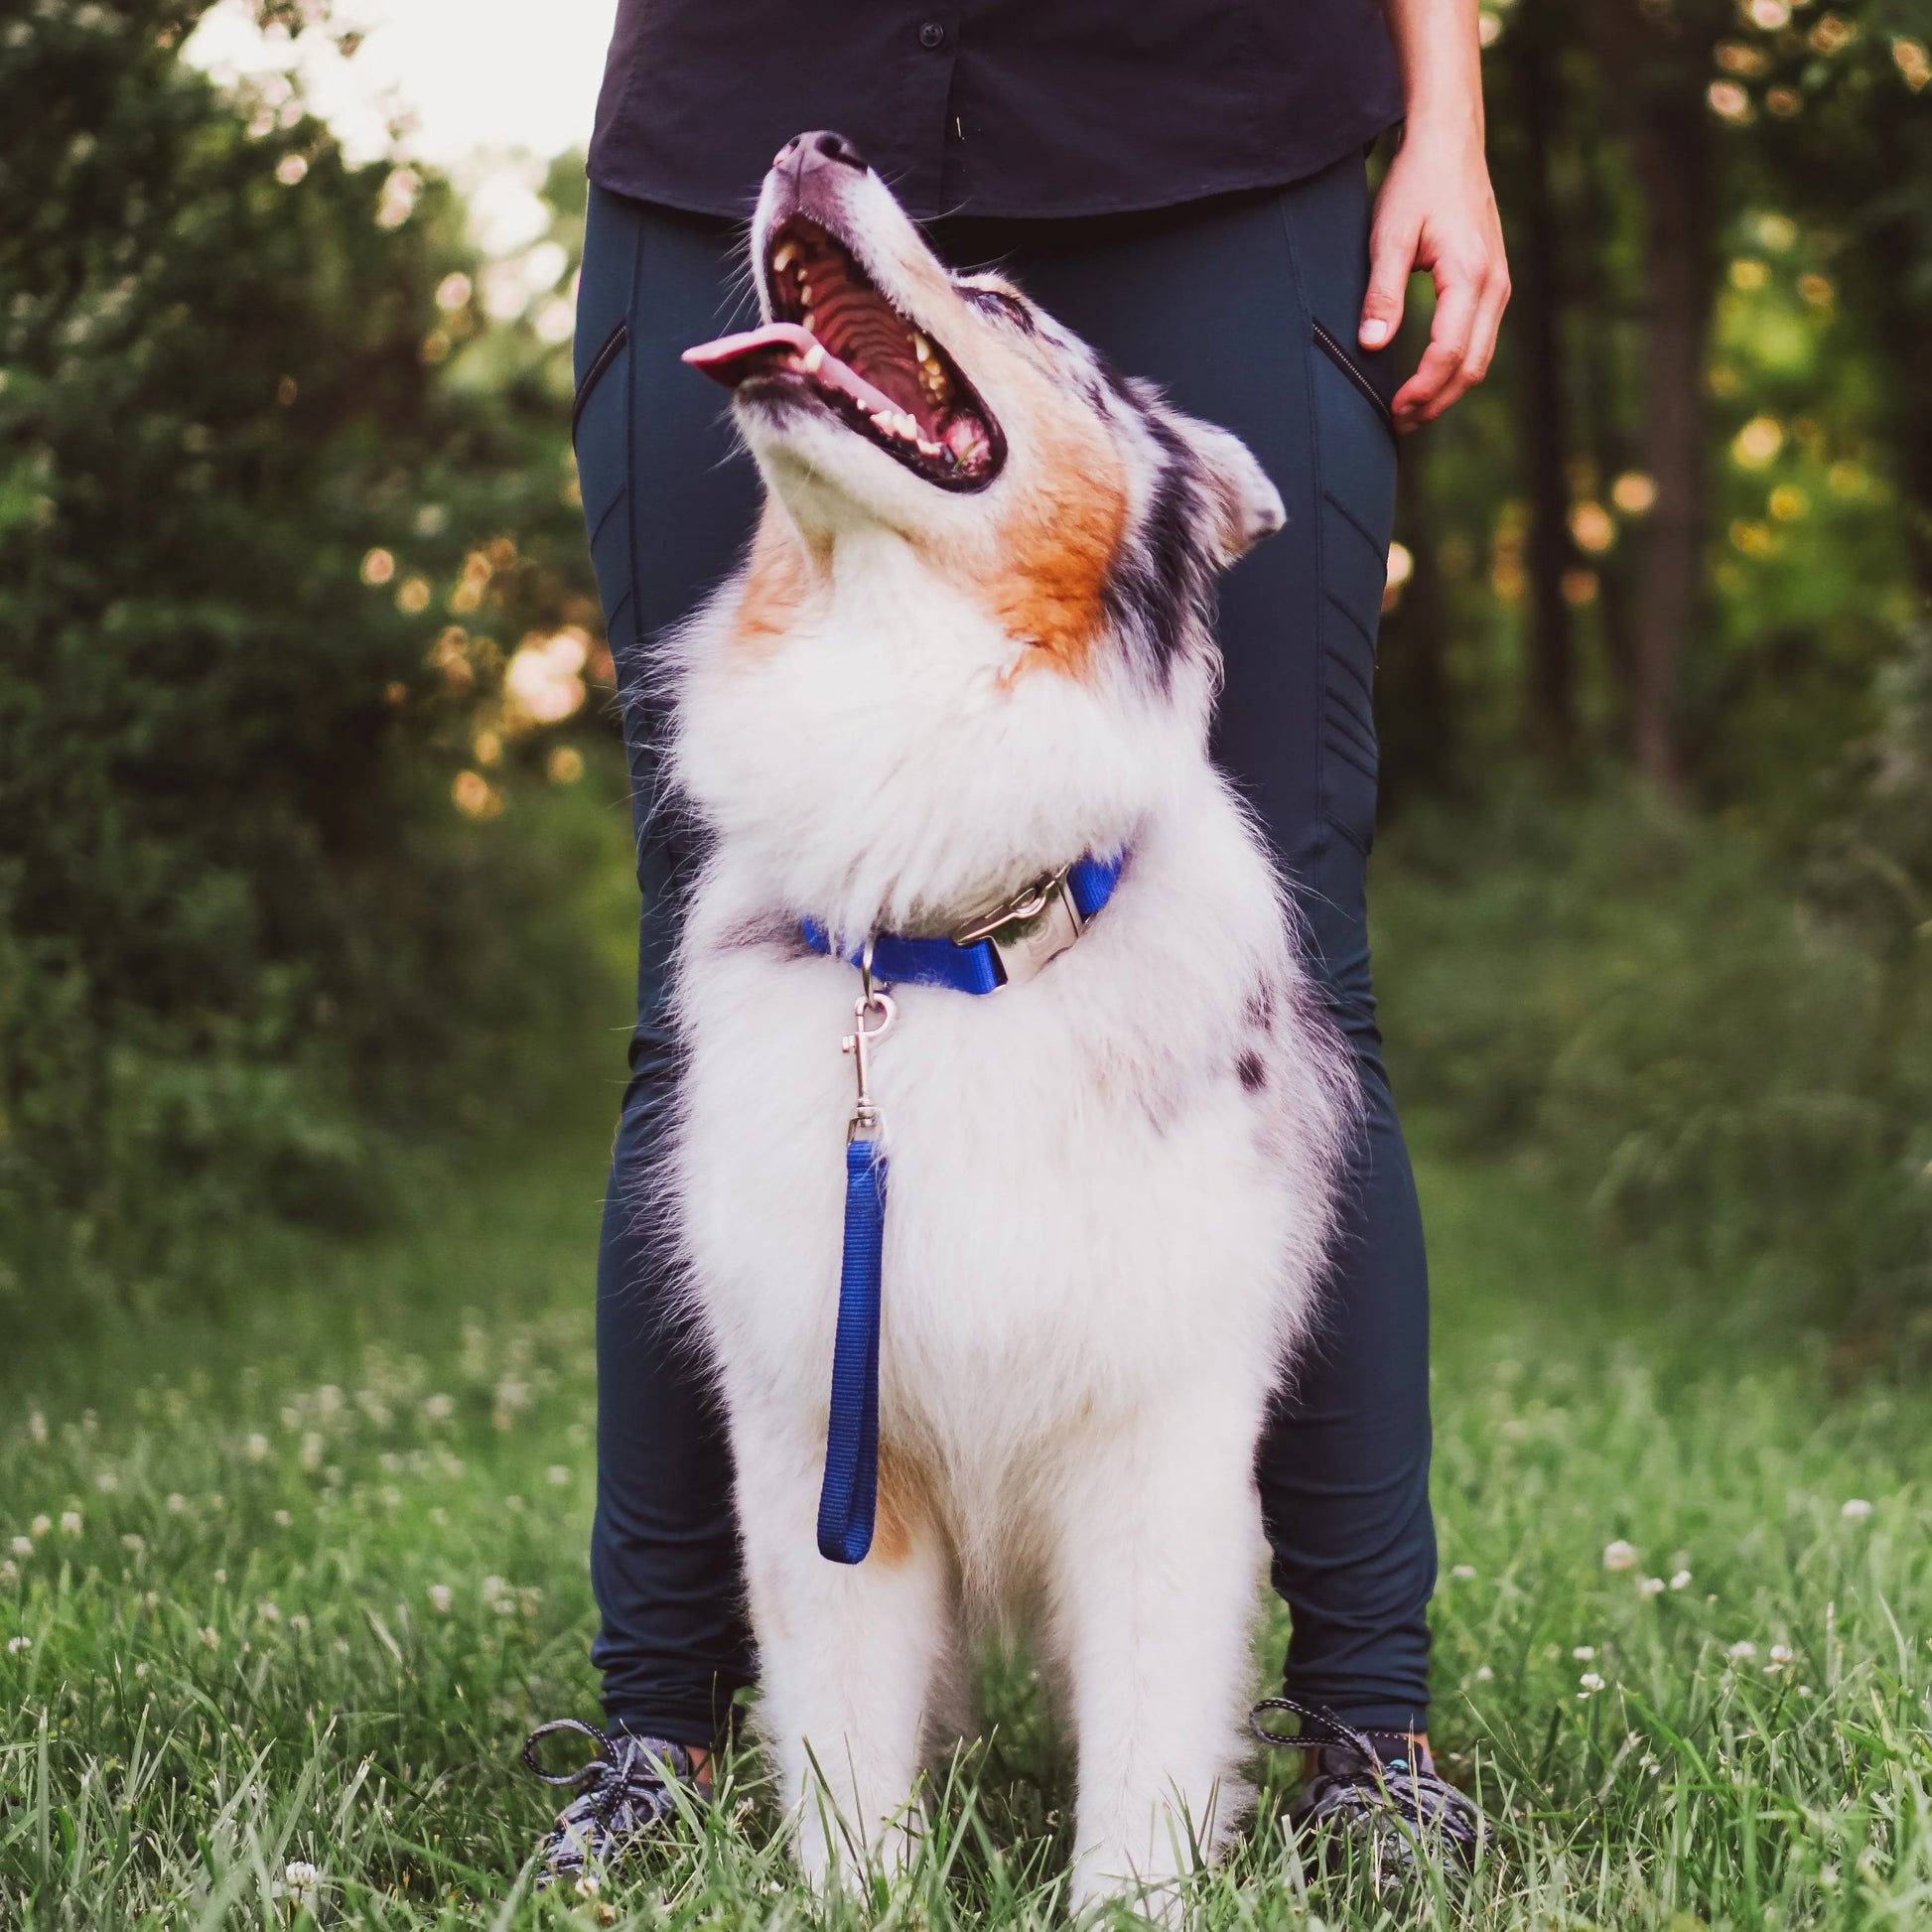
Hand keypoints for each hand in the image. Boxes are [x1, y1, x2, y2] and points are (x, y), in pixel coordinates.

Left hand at [1359, 122, 1509, 429]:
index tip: (1392, 409)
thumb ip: (1381, 293)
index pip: (1448, 352)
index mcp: (1470, 275)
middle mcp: (1494, 284)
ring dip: (1447, 390)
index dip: (1421, 389)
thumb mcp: (1388, 234)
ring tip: (1410, 409)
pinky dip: (1456, 367)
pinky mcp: (1494, 283)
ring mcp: (1499, 284)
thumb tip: (1372, 346)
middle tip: (1397, 422)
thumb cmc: (1417, 182)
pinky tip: (1429, 378)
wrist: (1449, 142)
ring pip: (1480, 357)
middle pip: (1471, 366)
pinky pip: (1481, 340)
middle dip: (1435, 401)